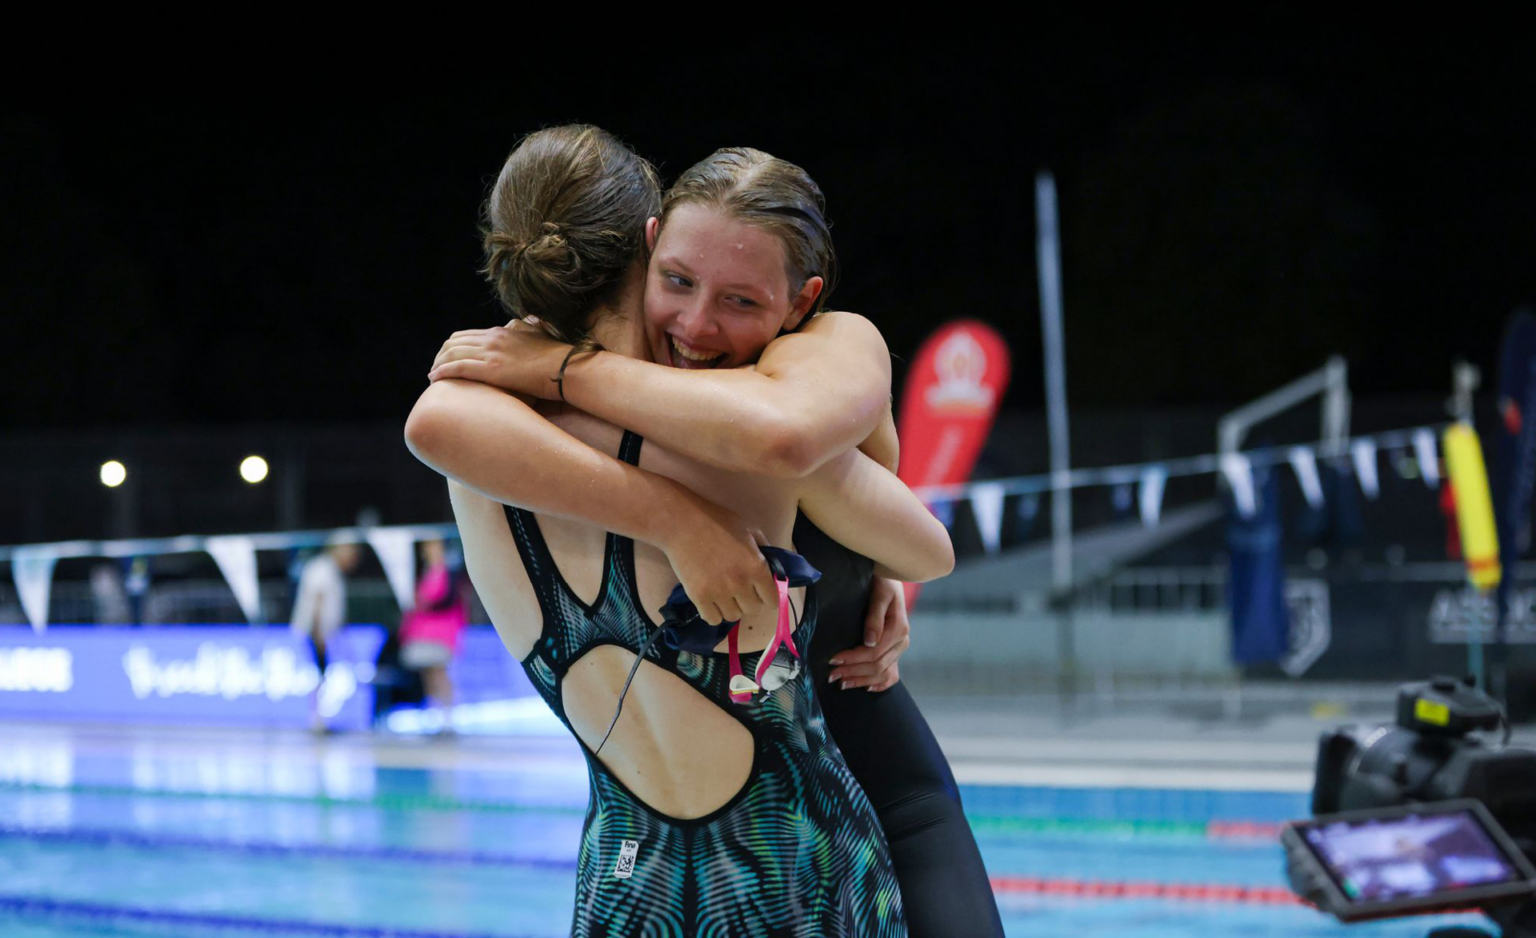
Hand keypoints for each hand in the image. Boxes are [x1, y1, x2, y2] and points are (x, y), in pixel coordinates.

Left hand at [427, 323, 570, 399]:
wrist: (567, 367)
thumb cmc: (558, 357)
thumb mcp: (541, 337)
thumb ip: (529, 329)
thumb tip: (527, 324)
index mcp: (503, 332)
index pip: (467, 335)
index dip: (452, 347)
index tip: (447, 358)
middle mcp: (493, 339)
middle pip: (454, 342)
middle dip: (441, 355)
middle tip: (436, 369)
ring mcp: (492, 353)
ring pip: (452, 354)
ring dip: (438, 364)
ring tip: (433, 376)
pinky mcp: (492, 370)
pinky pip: (458, 368)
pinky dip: (443, 372)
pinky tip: (435, 379)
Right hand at [658, 492, 775, 626]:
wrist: (682, 523)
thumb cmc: (716, 521)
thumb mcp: (748, 530)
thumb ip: (763, 549)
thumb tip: (772, 568)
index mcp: (756, 567)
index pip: (772, 600)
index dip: (768, 597)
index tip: (761, 594)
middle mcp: (740, 583)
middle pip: (753, 610)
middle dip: (749, 601)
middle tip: (740, 591)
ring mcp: (719, 592)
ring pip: (733, 617)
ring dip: (731, 608)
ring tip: (724, 595)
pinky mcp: (699, 597)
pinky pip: (712, 619)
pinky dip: (713, 613)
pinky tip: (711, 602)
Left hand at [827, 576, 908, 691]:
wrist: (890, 581)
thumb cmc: (883, 583)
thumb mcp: (880, 594)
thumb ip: (875, 617)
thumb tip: (869, 642)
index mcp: (898, 629)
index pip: (874, 652)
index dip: (853, 658)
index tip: (833, 660)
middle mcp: (902, 642)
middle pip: (877, 666)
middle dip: (853, 672)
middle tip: (832, 675)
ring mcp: (900, 648)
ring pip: (883, 673)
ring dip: (862, 680)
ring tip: (842, 683)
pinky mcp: (895, 651)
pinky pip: (892, 674)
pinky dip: (880, 684)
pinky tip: (867, 688)